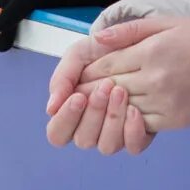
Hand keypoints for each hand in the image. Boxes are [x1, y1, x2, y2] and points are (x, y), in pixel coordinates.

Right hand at [41, 32, 152, 155]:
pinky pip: (133, 147)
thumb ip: (62, 78)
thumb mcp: (78, 55)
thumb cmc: (103, 51)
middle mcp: (91, 129)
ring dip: (112, 119)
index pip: (57, 134)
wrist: (138, 43)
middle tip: (105, 86)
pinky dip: (132, 130)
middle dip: (93, 113)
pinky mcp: (139, 134)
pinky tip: (135, 109)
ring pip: (106, 146)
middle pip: (83, 140)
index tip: (78, 96)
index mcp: (71, 114)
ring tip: (121, 92)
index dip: (65, 119)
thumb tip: (50, 109)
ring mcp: (115, 134)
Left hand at [80, 15, 189, 135]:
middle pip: (109, 88)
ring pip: (121, 108)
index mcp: (151, 52)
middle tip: (71, 97)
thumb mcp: (164, 23)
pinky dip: (124, 122)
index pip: (107, 65)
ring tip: (87, 110)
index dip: (86, 73)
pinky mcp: (173, 120)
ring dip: (101, 110)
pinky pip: (140, 124)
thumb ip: (129, 30)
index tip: (74, 77)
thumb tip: (98, 39)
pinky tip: (114, 119)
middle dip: (88, 92)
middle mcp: (155, 79)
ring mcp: (164, 102)